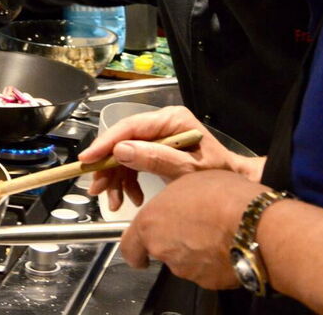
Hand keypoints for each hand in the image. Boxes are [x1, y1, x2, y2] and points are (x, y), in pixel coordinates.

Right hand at [77, 106, 261, 209]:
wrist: (234, 185)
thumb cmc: (217, 175)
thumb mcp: (186, 169)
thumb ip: (154, 158)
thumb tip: (120, 151)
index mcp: (171, 120)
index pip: (130, 127)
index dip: (106, 143)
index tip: (87, 159)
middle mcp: (162, 124)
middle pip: (123, 142)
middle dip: (109, 168)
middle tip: (97, 190)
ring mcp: (159, 137)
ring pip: (125, 155)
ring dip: (117, 180)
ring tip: (115, 202)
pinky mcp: (157, 150)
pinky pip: (133, 164)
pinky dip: (128, 183)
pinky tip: (133, 199)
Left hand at [120, 169, 266, 288]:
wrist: (256, 225)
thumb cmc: (222, 195)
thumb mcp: (188, 179)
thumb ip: (171, 200)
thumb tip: (174, 204)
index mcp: (150, 223)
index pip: (129, 247)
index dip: (135, 249)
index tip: (140, 250)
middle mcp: (162, 249)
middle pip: (160, 251)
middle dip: (172, 242)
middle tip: (193, 225)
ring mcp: (185, 269)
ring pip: (183, 261)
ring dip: (193, 250)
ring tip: (215, 231)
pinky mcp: (208, 282)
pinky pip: (205, 271)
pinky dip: (212, 262)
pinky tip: (226, 245)